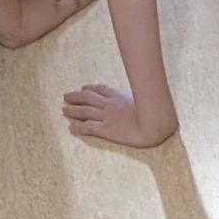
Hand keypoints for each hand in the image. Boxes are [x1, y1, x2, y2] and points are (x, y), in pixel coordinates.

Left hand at [62, 83, 177, 147]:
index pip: (99, 90)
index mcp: (118, 96)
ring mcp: (106, 117)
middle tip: (66, 97)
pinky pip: (89, 128)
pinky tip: (71, 128)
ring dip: (72, 111)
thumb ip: (140, 97)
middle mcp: (109, 105)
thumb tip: (147, 95)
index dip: (89, 89)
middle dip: (75, 97)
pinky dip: (78, 127)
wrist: (154, 124)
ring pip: (84, 111)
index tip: (83, 89)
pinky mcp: (106, 130)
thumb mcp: (146, 100)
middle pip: (87, 98)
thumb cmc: (155, 113)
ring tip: (64, 110)